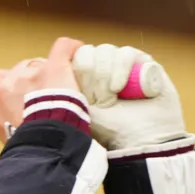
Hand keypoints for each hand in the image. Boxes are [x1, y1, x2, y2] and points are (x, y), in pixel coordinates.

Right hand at [0, 36, 84, 141]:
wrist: (43, 148)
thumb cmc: (26, 148)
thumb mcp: (4, 137)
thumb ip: (5, 120)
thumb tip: (16, 120)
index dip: (0, 80)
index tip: (11, 90)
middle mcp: (9, 83)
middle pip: (19, 70)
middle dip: (31, 80)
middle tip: (44, 99)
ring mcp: (32, 74)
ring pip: (42, 65)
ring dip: (50, 75)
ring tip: (63, 93)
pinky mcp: (54, 68)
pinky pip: (63, 48)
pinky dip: (70, 49)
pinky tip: (77, 51)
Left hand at [72, 44, 186, 152]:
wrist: (137, 141)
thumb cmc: (105, 129)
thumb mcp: (77, 107)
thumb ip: (63, 84)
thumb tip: (49, 58)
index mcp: (87, 79)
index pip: (75, 56)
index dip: (77, 72)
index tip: (79, 95)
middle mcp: (105, 70)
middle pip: (89, 51)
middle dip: (91, 76)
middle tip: (97, 99)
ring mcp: (125, 66)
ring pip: (106, 50)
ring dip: (105, 74)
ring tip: (110, 97)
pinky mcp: (145, 64)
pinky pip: (126, 53)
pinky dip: (121, 69)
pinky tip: (119, 88)